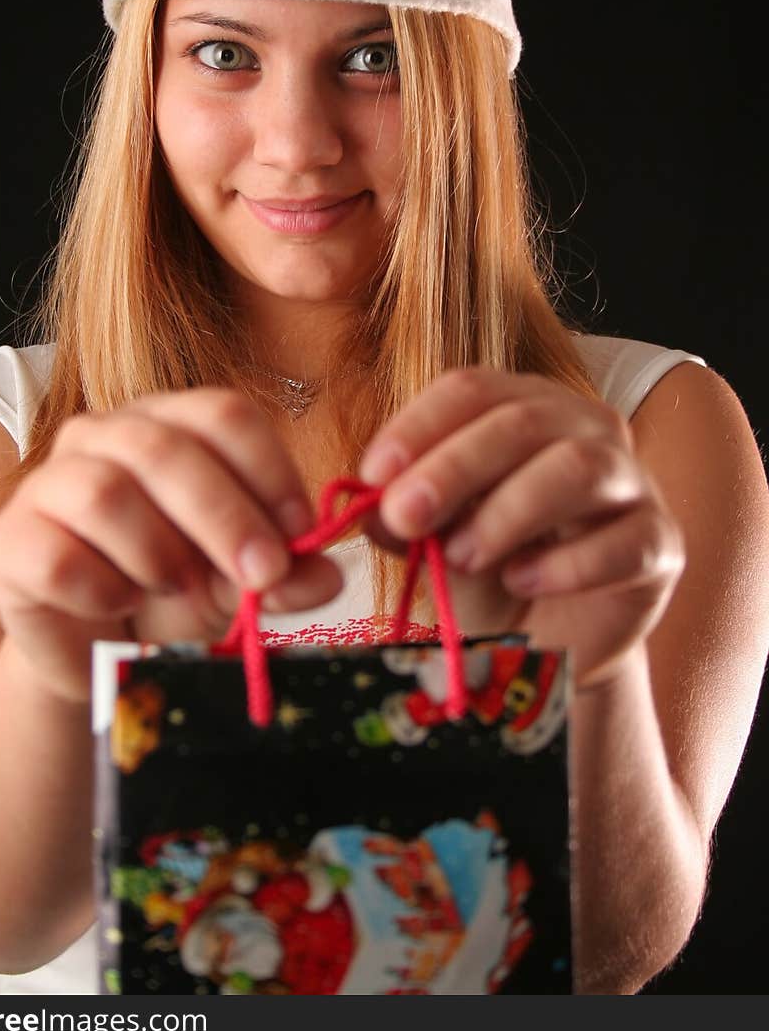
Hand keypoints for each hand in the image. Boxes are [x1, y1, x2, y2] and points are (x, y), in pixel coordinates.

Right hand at [0, 390, 342, 701]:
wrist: (99, 650)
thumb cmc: (175, 593)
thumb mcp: (239, 582)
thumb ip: (282, 575)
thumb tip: (326, 577)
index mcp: (171, 424)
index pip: (223, 414)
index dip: (269, 471)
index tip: (301, 534)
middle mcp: (106, 435)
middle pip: (167, 449)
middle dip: (226, 518)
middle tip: (261, 576)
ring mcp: (49, 481)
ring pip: (105, 494)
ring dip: (159, 556)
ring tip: (176, 591)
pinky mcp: (9, 539)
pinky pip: (58, 557)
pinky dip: (104, 590)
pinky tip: (120, 606)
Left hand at [357, 367, 685, 687]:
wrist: (546, 642)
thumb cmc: (488, 569)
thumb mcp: (434, 537)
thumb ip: (402, 513)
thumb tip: (368, 503)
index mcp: (525, 407)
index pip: (473, 388)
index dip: (419, 425)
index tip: (372, 473)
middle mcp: (586, 428)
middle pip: (522, 420)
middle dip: (453, 467)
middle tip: (403, 515)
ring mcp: (632, 483)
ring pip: (578, 467)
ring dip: (508, 511)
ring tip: (462, 557)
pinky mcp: (661, 545)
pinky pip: (625, 541)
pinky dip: (566, 563)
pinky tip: (522, 580)